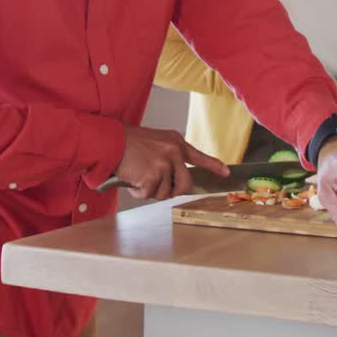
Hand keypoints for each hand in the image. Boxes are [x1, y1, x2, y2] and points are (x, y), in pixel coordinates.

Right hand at [114, 126, 228, 200]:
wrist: (111, 141)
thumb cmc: (129, 143)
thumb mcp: (156, 142)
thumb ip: (169, 156)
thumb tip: (176, 179)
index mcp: (175, 142)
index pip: (199, 157)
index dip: (214, 166)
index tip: (226, 173)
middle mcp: (173, 151)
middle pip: (185, 184)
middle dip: (172, 191)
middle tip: (156, 186)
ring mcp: (165, 163)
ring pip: (165, 193)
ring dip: (151, 191)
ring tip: (139, 177)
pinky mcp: (154, 174)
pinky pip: (150, 194)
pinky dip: (139, 192)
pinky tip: (132, 180)